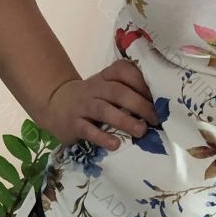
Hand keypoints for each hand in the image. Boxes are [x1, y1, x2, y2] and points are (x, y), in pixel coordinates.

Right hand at [41, 58, 158, 150]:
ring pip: (104, 110)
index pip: (125, 72)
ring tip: (142, 131)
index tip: (160, 98)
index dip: (143, 83)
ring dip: (125, 121)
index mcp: (106, 77)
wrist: (54, 104)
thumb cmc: (92, 98)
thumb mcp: (107, 88)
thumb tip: (160, 107)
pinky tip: (116, 144)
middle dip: (140, 105)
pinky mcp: (73, 124)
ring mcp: (82, 105)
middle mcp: (94, 88)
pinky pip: (88, 130)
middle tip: (157, 120)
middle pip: (118, 92)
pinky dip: (102, 137)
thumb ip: (129, 91)